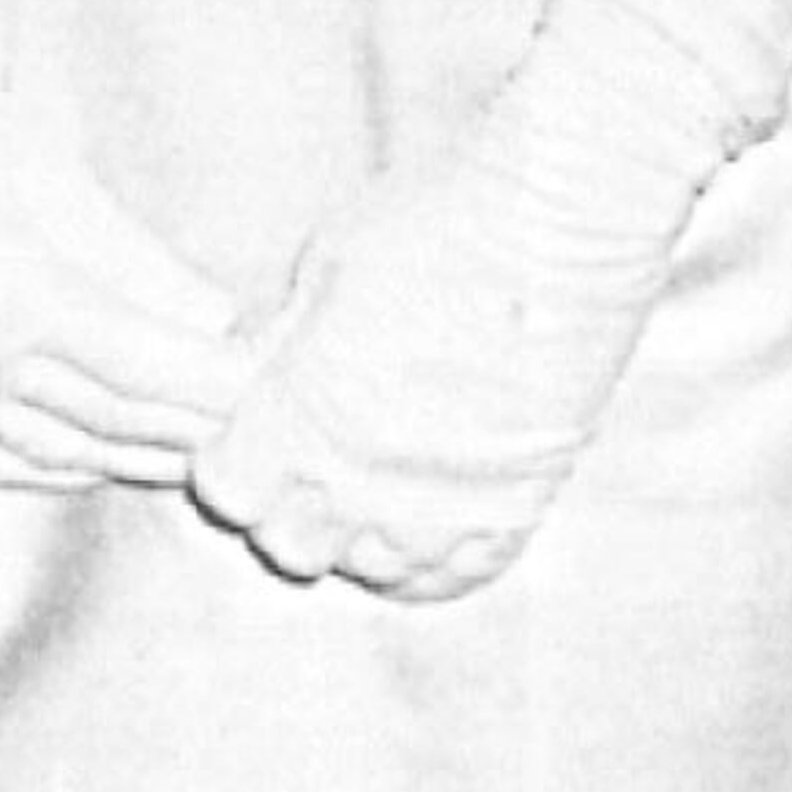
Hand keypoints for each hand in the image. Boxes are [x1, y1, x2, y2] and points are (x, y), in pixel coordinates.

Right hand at [0, 0, 253, 493]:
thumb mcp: (46, 171)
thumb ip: (132, 259)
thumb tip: (212, 318)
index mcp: (14, 302)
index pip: (149, 372)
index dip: (220, 388)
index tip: (274, 386)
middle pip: (119, 422)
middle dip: (198, 426)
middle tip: (264, 422)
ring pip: (67, 453)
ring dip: (143, 452)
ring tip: (206, 440)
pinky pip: (4, 459)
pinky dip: (69, 462)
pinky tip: (107, 447)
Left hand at [194, 0, 736, 598]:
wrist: (564, 217)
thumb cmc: (438, 218)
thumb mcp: (325, 262)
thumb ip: (278, 335)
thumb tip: (244, 364)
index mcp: (300, 414)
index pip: (227, 493)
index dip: (233, 461)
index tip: (254, 430)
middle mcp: (364, 476)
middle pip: (290, 546)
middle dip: (289, 504)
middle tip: (314, 454)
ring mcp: (444, 500)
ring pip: (374, 570)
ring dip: (363, 533)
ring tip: (378, 482)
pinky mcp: (518, 502)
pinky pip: (460, 574)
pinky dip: (436, 556)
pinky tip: (431, 511)